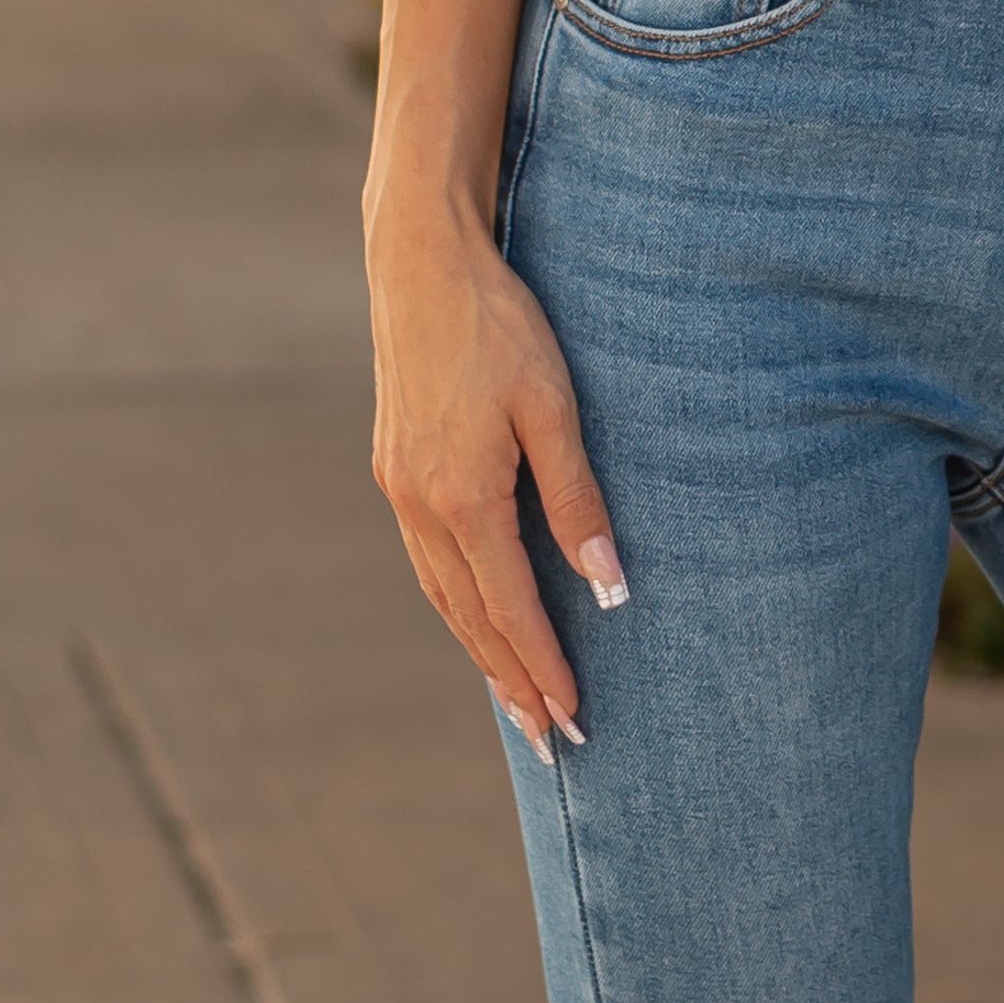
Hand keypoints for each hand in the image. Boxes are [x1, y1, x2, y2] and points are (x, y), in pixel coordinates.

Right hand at [362, 197, 625, 763]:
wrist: (419, 261)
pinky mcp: (394, 468)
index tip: (573, 717)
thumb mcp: (554, 407)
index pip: (511, 607)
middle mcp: (419, 503)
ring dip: (480, 652)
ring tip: (516, 701)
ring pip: (442, 595)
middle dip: (510, 682)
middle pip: (469, 618)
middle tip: (548, 741)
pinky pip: (427, 560)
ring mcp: (399, 488)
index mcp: (461, 495)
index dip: (543, 666)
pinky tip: (479, 620)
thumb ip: (577, 500)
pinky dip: (456, 605)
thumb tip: (610, 587)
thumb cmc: (500, 324)